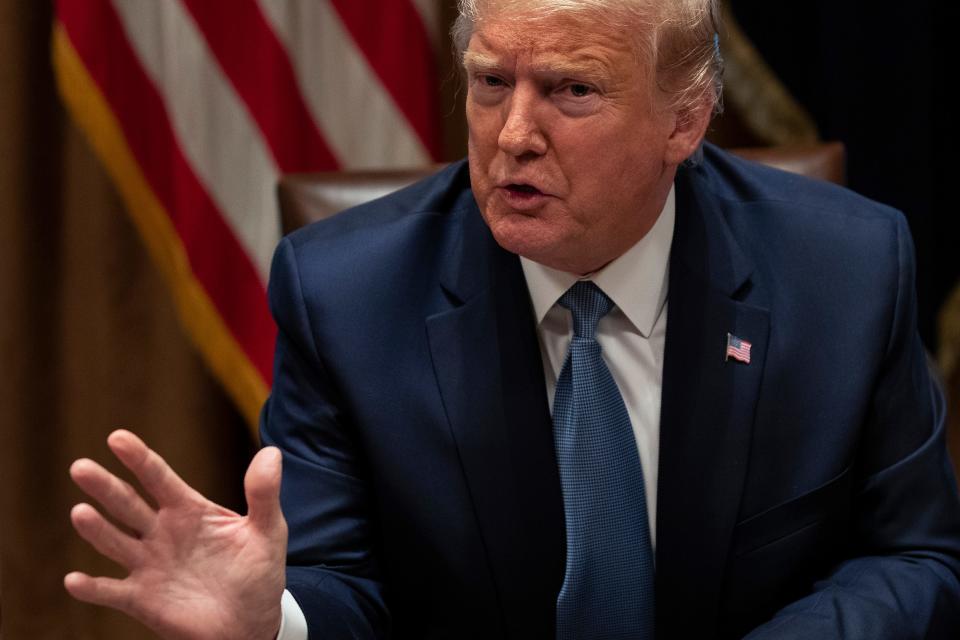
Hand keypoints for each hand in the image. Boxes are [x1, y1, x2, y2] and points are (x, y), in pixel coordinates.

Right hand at [65, 430, 287, 639]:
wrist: (252, 623)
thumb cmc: (258, 573)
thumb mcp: (267, 531)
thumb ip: (264, 493)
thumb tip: (272, 452)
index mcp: (189, 510)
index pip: (159, 478)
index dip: (139, 458)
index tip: (117, 438)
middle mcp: (162, 532)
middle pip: (127, 504)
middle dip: (105, 487)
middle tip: (80, 467)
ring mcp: (149, 565)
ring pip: (115, 542)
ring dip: (96, 529)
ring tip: (80, 512)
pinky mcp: (141, 599)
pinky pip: (111, 592)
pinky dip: (92, 588)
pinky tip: (74, 580)